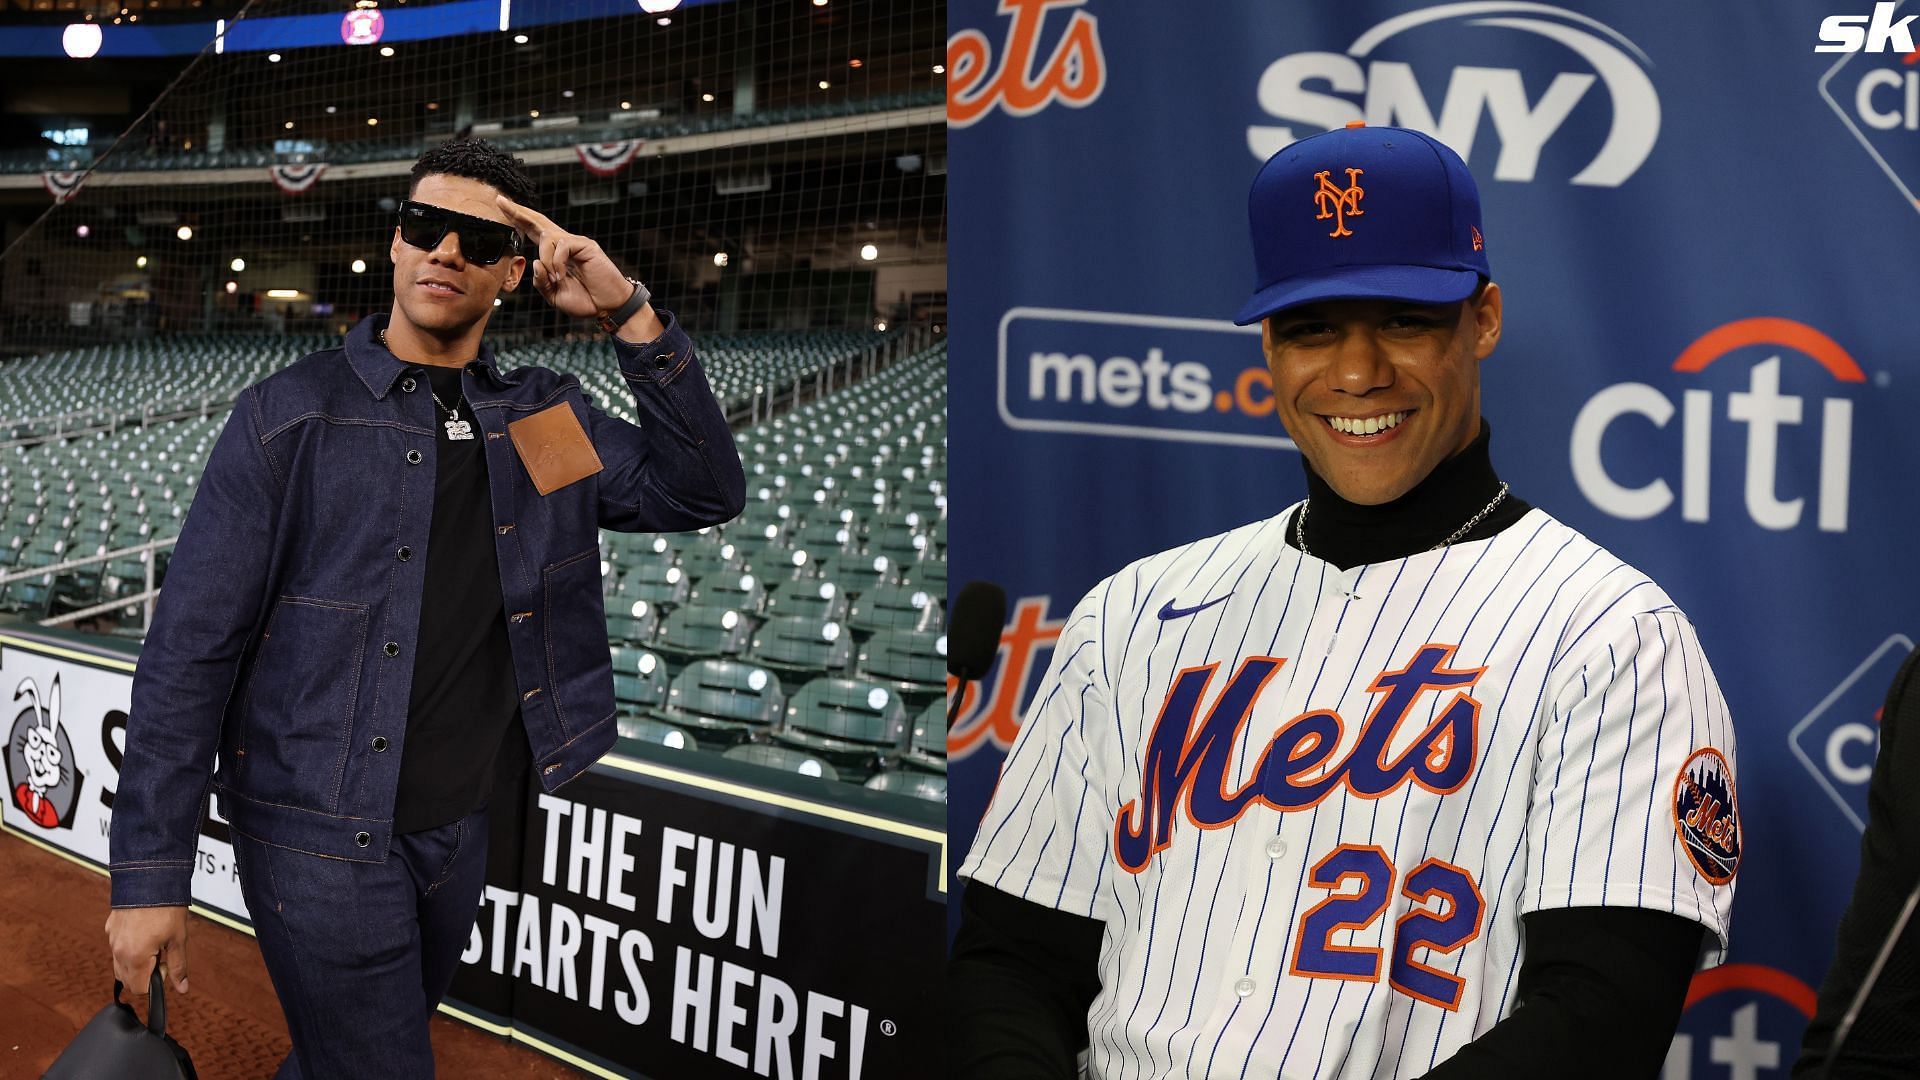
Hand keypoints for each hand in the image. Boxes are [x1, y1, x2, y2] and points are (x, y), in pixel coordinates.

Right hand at [106, 905, 189, 996]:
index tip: (165, 964)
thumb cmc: (166, 908)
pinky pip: (117, 948)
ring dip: (136, 963)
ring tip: (153, 942)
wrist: (150, 878)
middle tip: (160, 954)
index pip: (139, 989)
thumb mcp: (178, 939)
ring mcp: (112, 940)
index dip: (156, 982)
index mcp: (135, 958)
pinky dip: (129, 948)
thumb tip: (182, 988)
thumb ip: (178, 966)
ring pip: (120, 966)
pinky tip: (143, 932)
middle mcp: (118, 952)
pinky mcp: (110, 929)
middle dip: (145, 975)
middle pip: (127, 980)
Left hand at [495, 195, 632, 319]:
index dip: (518, 219)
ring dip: (546, 260)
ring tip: (557, 279)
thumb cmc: (585, 300)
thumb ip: (541, 281)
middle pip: (538, 221)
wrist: (608, 307)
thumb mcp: (555, 296)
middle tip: (500, 201)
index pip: (533, 232)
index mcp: (555, 254)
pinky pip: (561, 245)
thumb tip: (535, 261)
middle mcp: (565, 244)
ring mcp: (576, 243)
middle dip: (518, 212)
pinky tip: (563, 275)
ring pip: (547, 238)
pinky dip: (557, 262)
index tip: (501, 205)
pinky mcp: (586, 245)